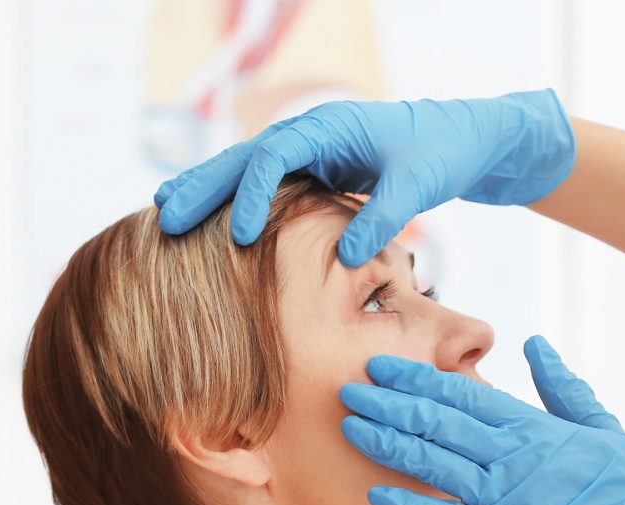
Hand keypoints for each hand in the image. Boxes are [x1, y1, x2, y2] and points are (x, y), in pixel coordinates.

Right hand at [154, 90, 574, 259]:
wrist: (461, 140)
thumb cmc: (441, 155)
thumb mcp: (418, 184)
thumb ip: (385, 216)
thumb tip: (349, 257)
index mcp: (330, 128)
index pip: (274, 157)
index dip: (251, 195)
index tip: (238, 236)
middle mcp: (310, 134)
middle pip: (242, 156)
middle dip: (202, 186)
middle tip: (163, 217)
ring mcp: (308, 151)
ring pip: (244, 169)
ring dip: (206, 191)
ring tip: (165, 217)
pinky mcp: (312, 171)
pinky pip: (262, 184)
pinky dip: (232, 200)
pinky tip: (207, 225)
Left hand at [339, 337, 624, 504]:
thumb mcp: (600, 425)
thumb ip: (562, 385)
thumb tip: (534, 344)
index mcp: (532, 428)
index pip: (463, 394)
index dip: (418, 378)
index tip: (382, 366)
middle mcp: (512, 458)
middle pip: (439, 423)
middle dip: (390, 403)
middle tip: (349, 388)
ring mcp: (505, 500)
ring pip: (434, 463)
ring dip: (389, 442)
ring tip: (351, 426)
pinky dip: (409, 504)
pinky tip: (375, 492)